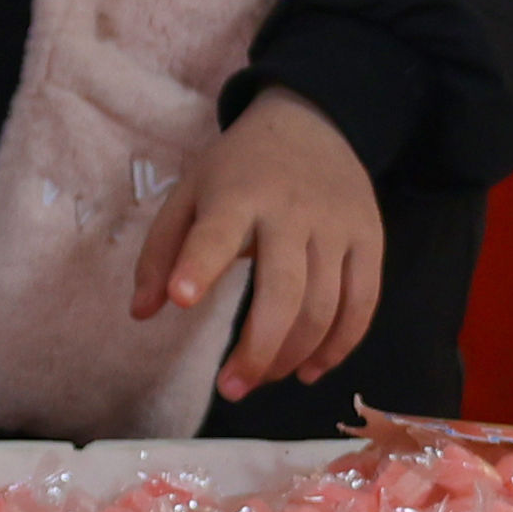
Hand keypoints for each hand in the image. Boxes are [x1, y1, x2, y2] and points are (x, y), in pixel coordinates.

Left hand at [131, 88, 383, 405]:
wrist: (311, 122)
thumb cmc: (238, 169)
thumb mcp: (189, 193)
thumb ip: (160, 252)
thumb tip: (142, 313)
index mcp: (237, 194)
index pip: (217, 231)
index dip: (200, 264)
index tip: (182, 297)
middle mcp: (292, 210)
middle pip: (284, 290)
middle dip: (258, 349)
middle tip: (231, 389)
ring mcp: (338, 225)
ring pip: (324, 306)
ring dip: (293, 355)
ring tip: (262, 379)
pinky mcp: (370, 238)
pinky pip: (363, 303)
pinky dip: (339, 345)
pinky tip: (311, 369)